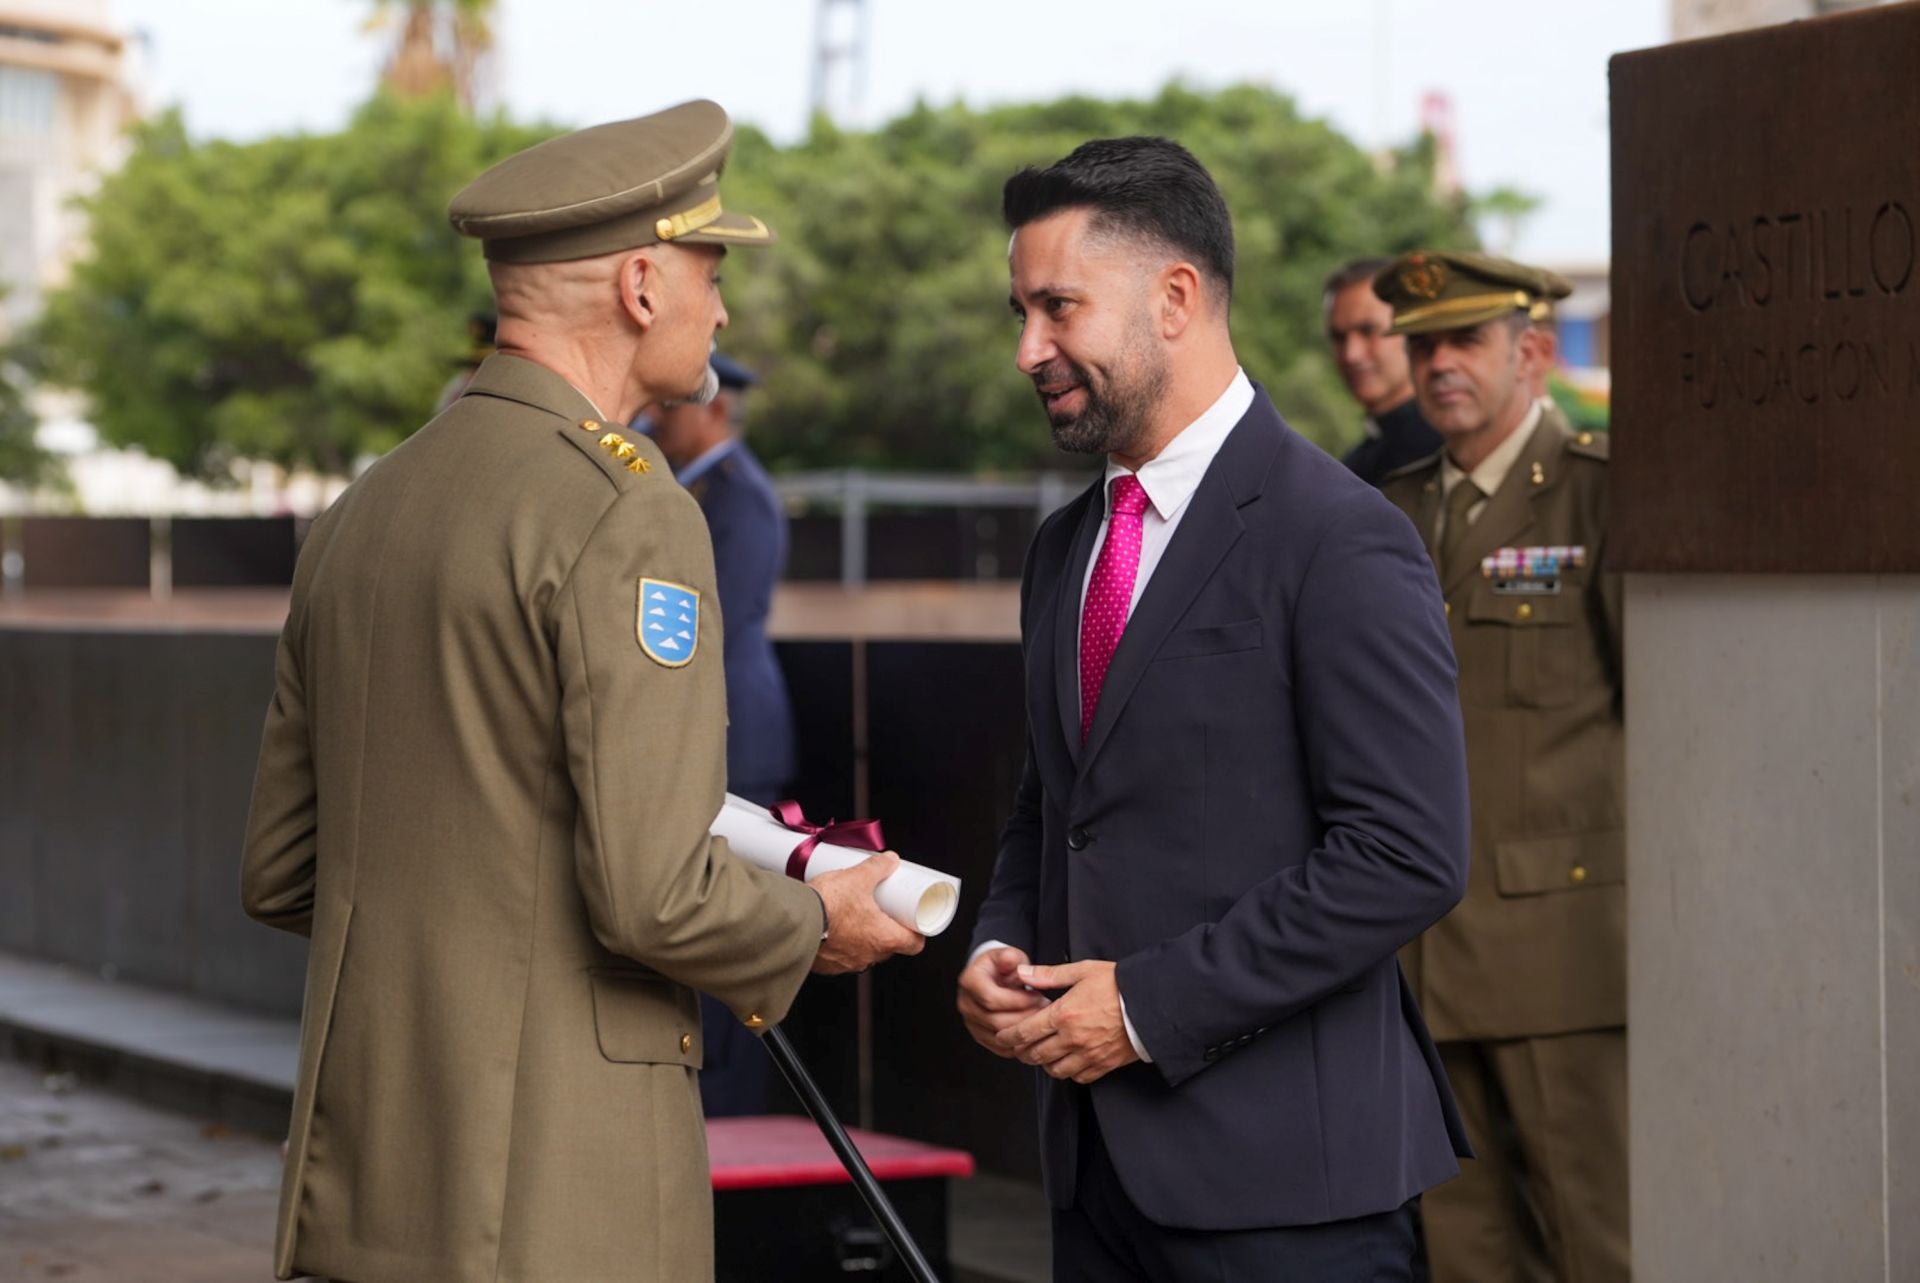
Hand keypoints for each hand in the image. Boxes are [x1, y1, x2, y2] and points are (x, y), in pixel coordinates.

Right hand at [810, 852, 924, 974]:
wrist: (794, 921)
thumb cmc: (828, 905)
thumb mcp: (858, 878)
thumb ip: (877, 868)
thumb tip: (890, 860)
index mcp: (884, 938)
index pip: (914, 944)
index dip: (916, 932)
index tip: (913, 921)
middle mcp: (868, 955)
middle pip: (889, 947)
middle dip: (886, 930)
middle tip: (882, 912)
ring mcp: (847, 963)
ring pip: (864, 951)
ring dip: (862, 938)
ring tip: (854, 917)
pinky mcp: (826, 966)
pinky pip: (840, 957)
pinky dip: (840, 944)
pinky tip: (833, 929)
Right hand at [956, 946, 1048, 1055]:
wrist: (993, 978)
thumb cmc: (1001, 967)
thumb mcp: (1008, 956)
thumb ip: (1010, 958)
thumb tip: (1010, 960)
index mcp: (970, 982)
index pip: (992, 999)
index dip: (1019, 1000)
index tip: (1038, 996)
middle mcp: (966, 1004)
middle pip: (995, 1021)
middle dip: (1024, 1018)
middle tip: (1045, 1011)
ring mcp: (971, 1022)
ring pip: (999, 1037)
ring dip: (1024, 1032)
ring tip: (1041, 1021)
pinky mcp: (980, 1036)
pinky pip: (1000, 1047)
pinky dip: (1019, 1044)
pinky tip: (1033, 1034)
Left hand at [995, 960, 1139, 1084]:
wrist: (1153, 1004)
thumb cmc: (1118, 984)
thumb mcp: (1082, 971)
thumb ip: (1048, 975)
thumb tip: (1022, 973)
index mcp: (1064, 1014)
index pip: (1025, 1031)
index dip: (1009, 1036)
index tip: (1002, 1036)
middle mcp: (1072, 1039)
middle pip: (1035, 1054)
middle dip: (1022, 1052)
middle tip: (1018, 1046)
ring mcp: (1088, 1054)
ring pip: (1054, 1069)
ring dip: (1044, 1063)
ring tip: (1042, 1053)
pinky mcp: (1104, 1065)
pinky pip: (1078, 1077)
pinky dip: (1068, 1072)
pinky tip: (1066, 1061)